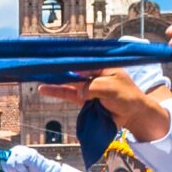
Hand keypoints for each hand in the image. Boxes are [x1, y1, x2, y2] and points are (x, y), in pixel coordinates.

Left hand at [1, 145, 60, 171]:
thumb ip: (4, 167)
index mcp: (13, 153)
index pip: (1, 157)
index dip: (0, 164)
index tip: (0, 167)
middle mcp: (16, 150)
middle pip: (5, 162)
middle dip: (12, 171)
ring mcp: (22, 150)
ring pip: (11, 162)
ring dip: (17, 171)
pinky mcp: (28, 153)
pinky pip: (18, 162)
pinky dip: (22, 169)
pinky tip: (27, 171)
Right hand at [41, 71, 171, 141]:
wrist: (133, 114)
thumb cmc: (126, 96)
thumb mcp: (110, 88)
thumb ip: (92, 87)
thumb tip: (77, 92)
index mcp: (101, 65)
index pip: (82, 59)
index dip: (68, 58)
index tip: (54, 56)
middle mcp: (92, 73)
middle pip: (72, 69)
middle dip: (58, 68)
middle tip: (42, 65)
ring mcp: (87, 86)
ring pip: (68, 82)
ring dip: (54, 80)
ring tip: (39, 77)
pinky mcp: (83, 99)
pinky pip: (68, 94)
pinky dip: (56, 92)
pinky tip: (44, 89)